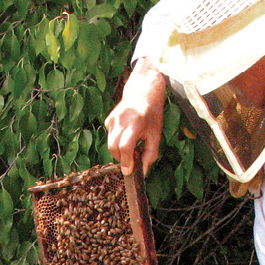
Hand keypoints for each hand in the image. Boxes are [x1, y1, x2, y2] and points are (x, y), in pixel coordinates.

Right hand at [105, 57, 166, 176]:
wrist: (143, 93)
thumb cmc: (152, 115)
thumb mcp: (156, 135)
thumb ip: (150, 155)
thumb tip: (143, 172)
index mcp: (135, 123)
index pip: (125, 146)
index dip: (126, 161)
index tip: (128, 171)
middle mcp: (121, 120)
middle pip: (113, 147)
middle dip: (121, 158)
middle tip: (132, 159)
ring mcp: (113, 119)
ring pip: (110, 143)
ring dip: (119, 150)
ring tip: (132, 145)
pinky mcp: (108, 120)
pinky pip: (110, 137)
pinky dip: (117, 141)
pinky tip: (126, 134)